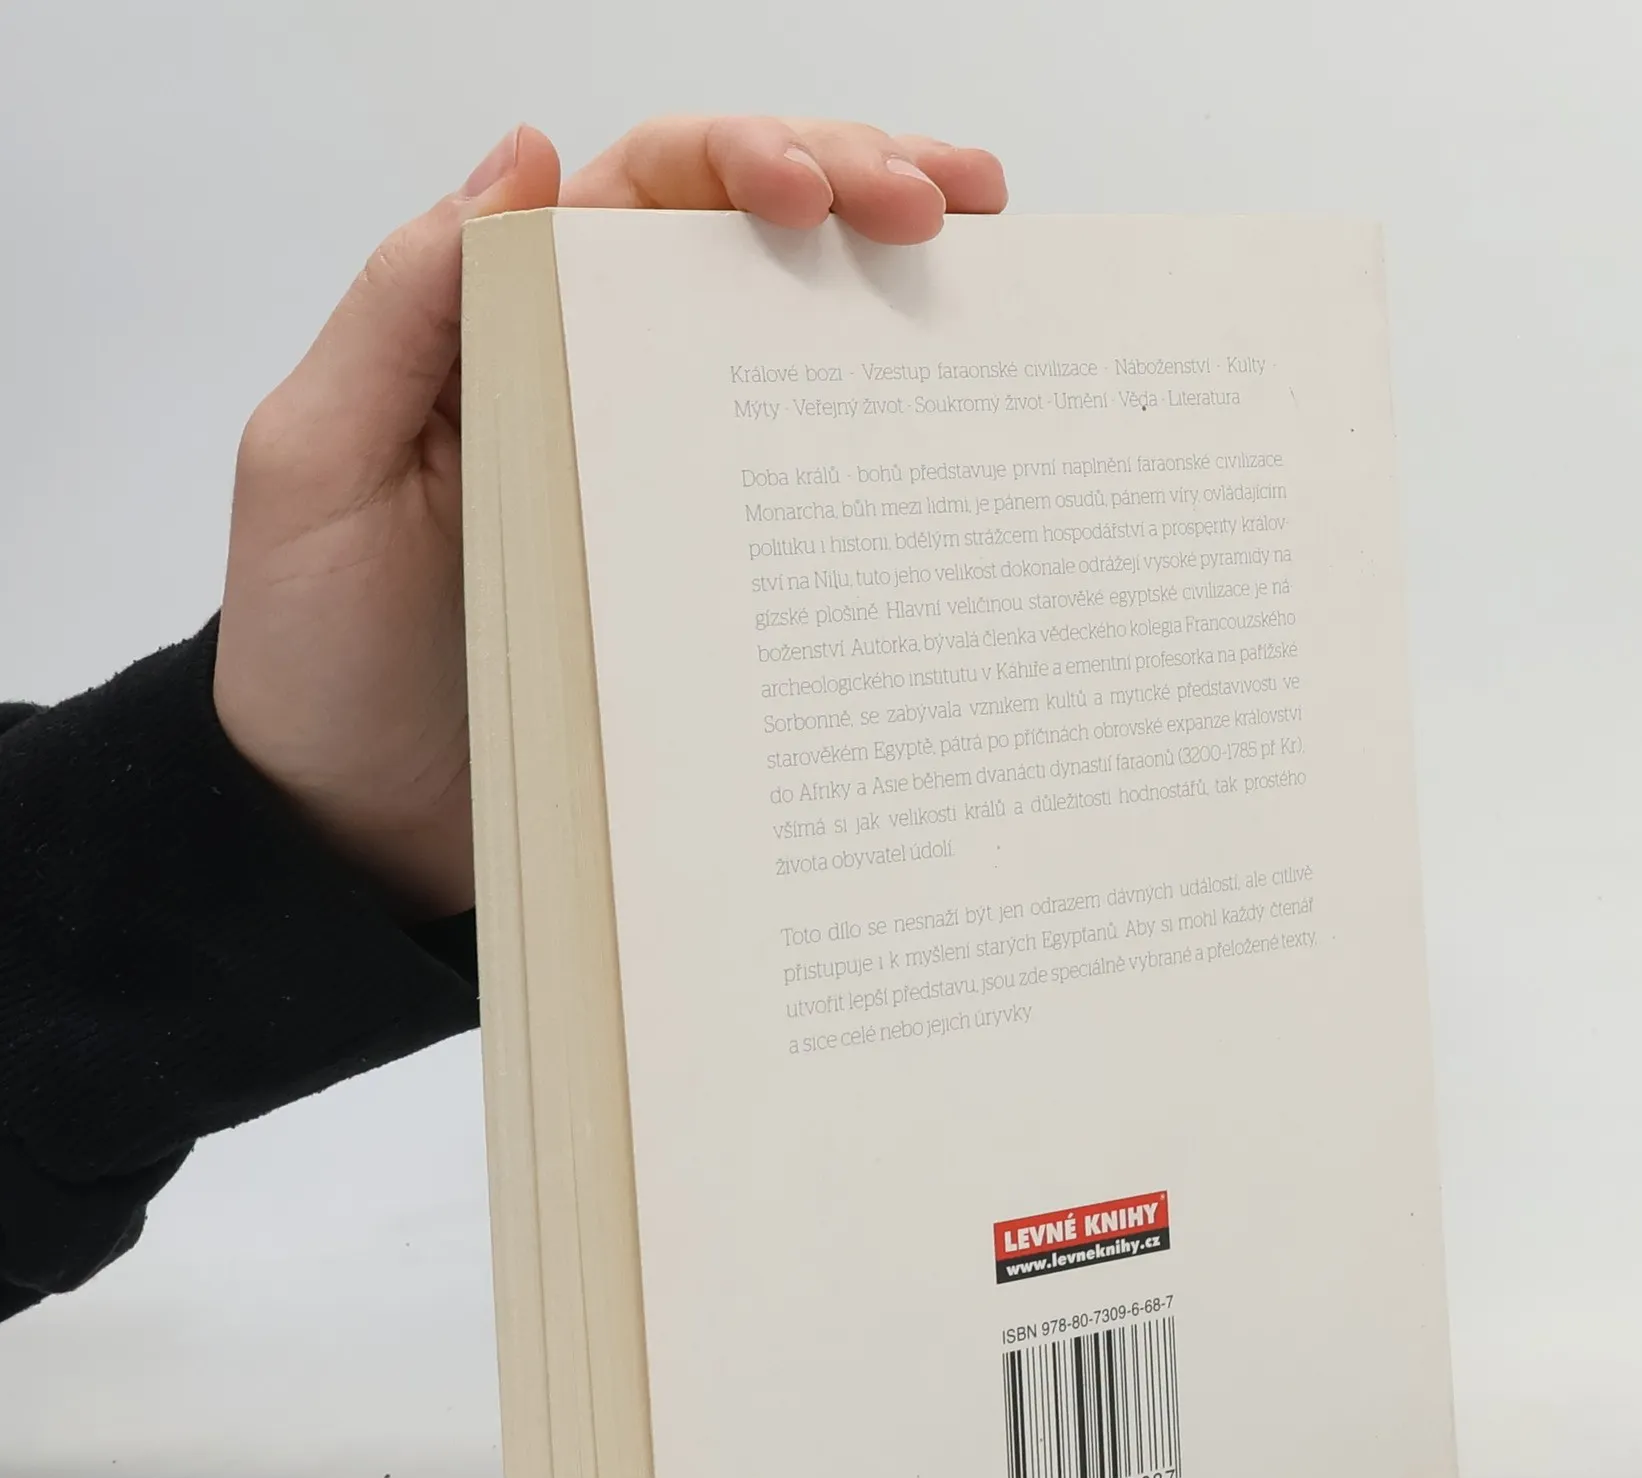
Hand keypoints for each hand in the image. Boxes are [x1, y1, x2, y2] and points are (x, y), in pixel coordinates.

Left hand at [214, 119, 1007, 918]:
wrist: (363, 827)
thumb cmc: (318, 652)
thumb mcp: (319, 463)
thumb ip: (403, 308)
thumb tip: (527, 158)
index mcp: (509, 319)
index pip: (648, 187)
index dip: (747, 155)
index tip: (824, 191)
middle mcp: (601, 374)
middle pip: (746, 238)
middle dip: (861, 185)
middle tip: (957, 204)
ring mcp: (665, 471)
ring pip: (793, 342)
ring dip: (895, 288)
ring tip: (992, 264)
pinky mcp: (708, 569)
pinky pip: (802, 487)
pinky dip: (883, 444)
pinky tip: (955, 424)